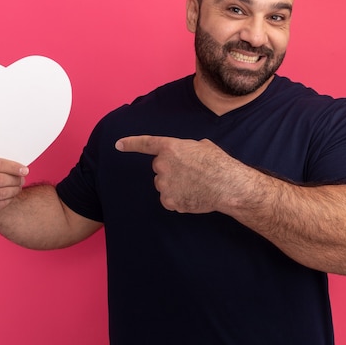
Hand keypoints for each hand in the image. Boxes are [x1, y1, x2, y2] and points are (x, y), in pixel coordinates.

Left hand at [115, 135, 249, 213]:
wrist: (227, 185)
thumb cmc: (218, 164)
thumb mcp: (201, 145)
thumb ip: (185, 149)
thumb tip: (184, 155)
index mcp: (170, 147)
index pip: (145, 144)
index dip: (131, 143)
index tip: (118, 145)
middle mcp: (162, 165)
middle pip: (159, 167)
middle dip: (170, 169)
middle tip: (189, 172)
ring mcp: (164, 184)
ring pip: (163, 184)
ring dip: (174, 184)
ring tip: (194, 184)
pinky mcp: (168, 201)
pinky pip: (168, 199)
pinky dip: (178, 199)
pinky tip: (192, 195)